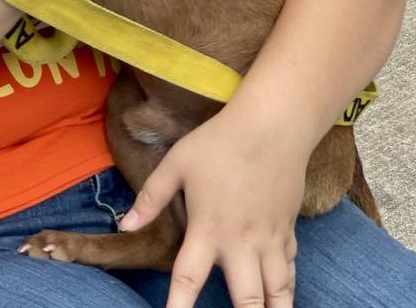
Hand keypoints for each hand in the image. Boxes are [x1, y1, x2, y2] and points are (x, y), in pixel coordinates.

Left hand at [119, 108, 306, 307]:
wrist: (272, 125)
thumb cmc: (218, 142)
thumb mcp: (176, 163)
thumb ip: (151, 197)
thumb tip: (125, 224)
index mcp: (208, 229)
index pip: (188, 280)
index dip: (179, 307)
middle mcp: (242, 243)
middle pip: (248, 300)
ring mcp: (270, 239)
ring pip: (279, 292)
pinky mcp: (289, 230)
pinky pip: (290, 268)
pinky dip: (286, 286)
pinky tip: (281, 292)